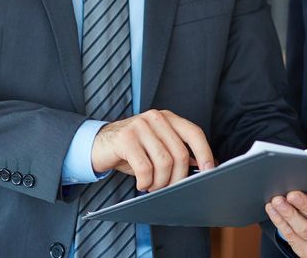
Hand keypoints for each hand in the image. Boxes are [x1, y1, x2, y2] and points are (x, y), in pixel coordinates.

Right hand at [90, 109, 214, 191]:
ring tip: (151, 186)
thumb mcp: (156, 148)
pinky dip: (145, 182)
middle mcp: (155, 118)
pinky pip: (145, 168)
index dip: (204, 152)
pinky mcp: (125, 138)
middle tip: (167, 188)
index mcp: (167, 118)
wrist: (98, 145)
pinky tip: (141, 183)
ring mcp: (139, 126)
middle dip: (176, 178)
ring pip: (164, 162)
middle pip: (180, 154)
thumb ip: (178, 152)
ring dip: (159, 183)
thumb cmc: (131, 150)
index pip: (193, 132)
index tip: (209, 170)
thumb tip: (203, 167)